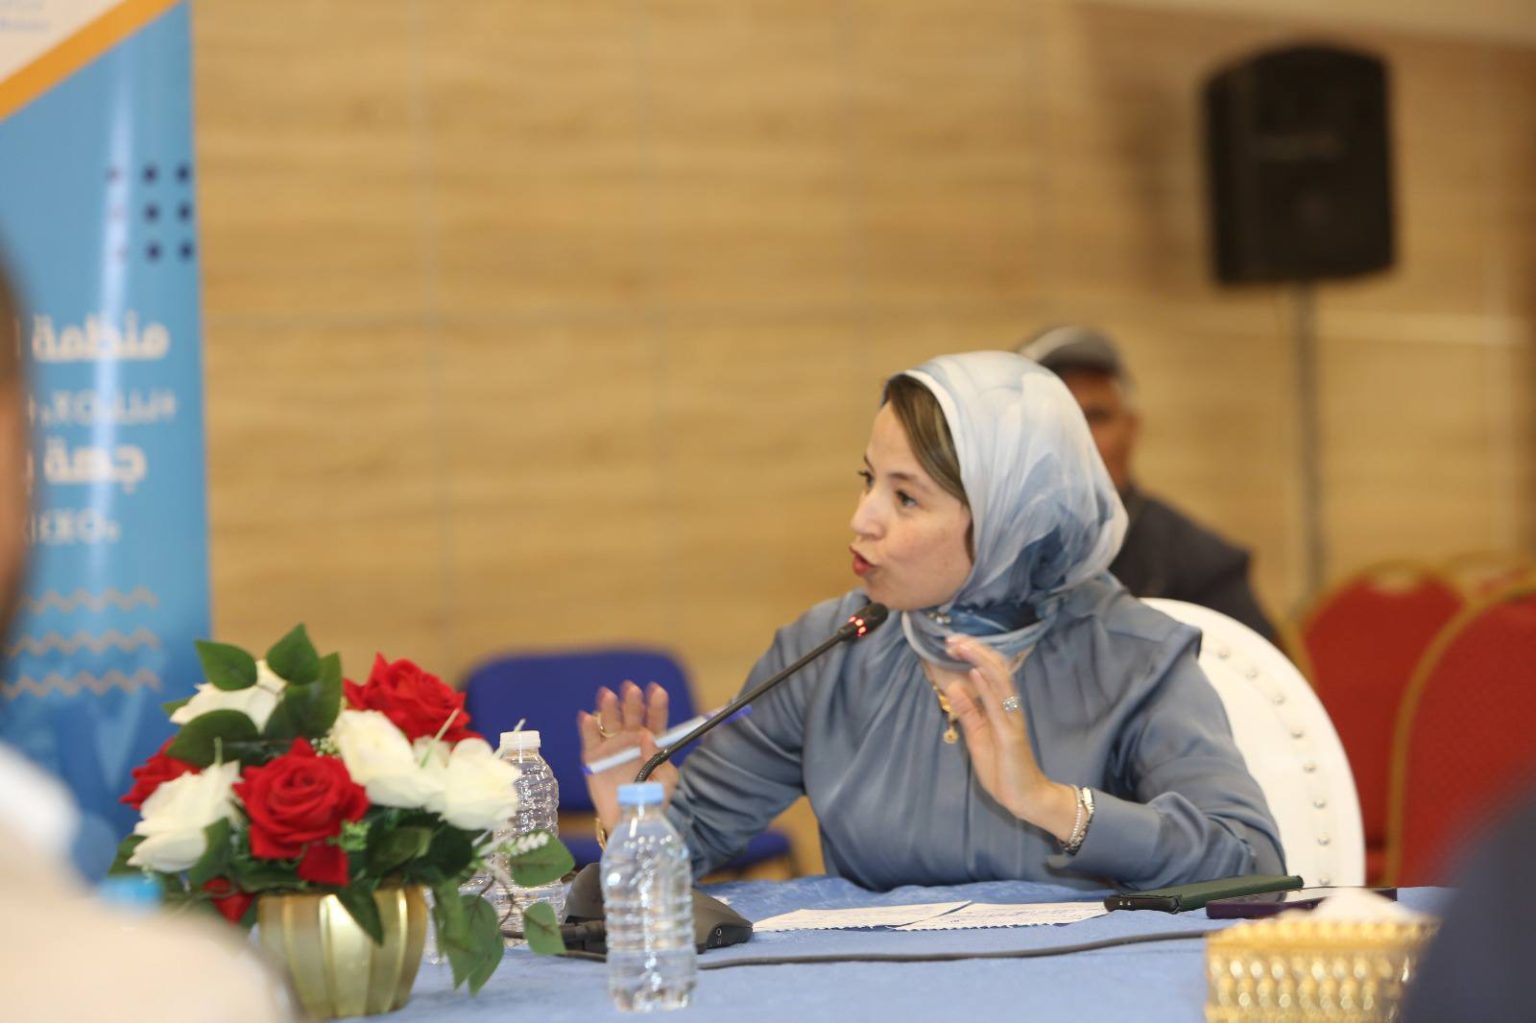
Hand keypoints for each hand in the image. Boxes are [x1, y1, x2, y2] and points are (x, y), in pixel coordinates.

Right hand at [577, 680, 678, 831]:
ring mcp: (611, 747)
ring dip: (609, 708)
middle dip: (632, 702)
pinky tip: (588, 717)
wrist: (629, 822)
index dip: (656, 705)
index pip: (655, 719)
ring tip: (608, 696)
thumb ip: (658, 758)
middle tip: (631, 690)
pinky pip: (589, 739)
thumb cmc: (652, 800)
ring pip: (609, 722)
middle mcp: (630, 740)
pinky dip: (587, 727)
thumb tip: (647, 736)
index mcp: (651, 742)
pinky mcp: (593, 759)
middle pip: (631, 716)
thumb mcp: (665, 781)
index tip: (657, 691)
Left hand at [936, 635, 1076, 841]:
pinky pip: (998, 705)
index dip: (973, 654)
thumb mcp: (977, 737)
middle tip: (952, 638)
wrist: (1026, 796)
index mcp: (1000, 707)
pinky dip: (987, 687)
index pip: (989, 672)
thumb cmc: (1003, 768)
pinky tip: (976, 673)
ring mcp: (1011, 718)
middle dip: (974, 650)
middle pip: (995, 669)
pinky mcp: (1010, 733)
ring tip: (961, 646)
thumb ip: (968, 712)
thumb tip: (953, 687)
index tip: (952, 642)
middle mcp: (1009, 707)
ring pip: (999, 680)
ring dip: (978, 660)